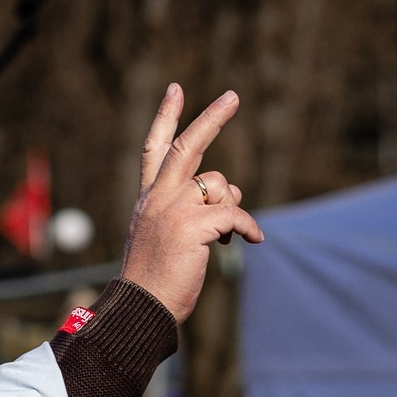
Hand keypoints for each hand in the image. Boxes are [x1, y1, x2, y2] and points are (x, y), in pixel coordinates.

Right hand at [118, 85, 264, 323]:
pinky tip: (254, 239)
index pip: (154, 148)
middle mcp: (158, 197)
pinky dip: (248, 227)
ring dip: (231, 207)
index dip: (166, 117)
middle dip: (212, 118)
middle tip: (233, 96)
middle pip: (188, 146)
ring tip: (223, 236)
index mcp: (149, 198)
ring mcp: (174, 209)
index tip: (176, 90)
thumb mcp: (169, 235)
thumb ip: (195, 208)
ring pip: (220, 185)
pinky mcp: (193, 226)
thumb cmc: (156, 279)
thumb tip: (233, 192)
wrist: (142, 307)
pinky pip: (235, 214)